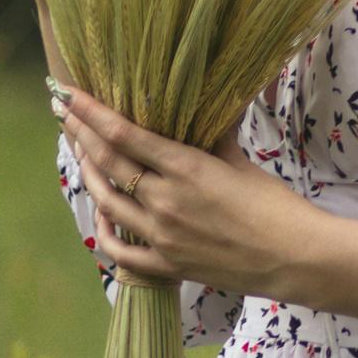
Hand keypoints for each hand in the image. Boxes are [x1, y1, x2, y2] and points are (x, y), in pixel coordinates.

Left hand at [58, 84, 320, 296]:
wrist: (296, 257)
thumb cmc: (276, 206)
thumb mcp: (240, 162)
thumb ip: (212, 136)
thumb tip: (203, 107)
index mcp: (186, 168)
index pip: (124, 134)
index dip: (91, 112)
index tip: (68, 93)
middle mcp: (166, 201)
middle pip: (107, 162)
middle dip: (80, 133)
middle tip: (61, 111)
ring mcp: (163, 236)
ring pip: (107, 201)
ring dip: (88, 173)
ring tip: (79, 151)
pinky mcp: (169, 264)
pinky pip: (121, 250)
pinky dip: (104, 229)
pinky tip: (101, 211)